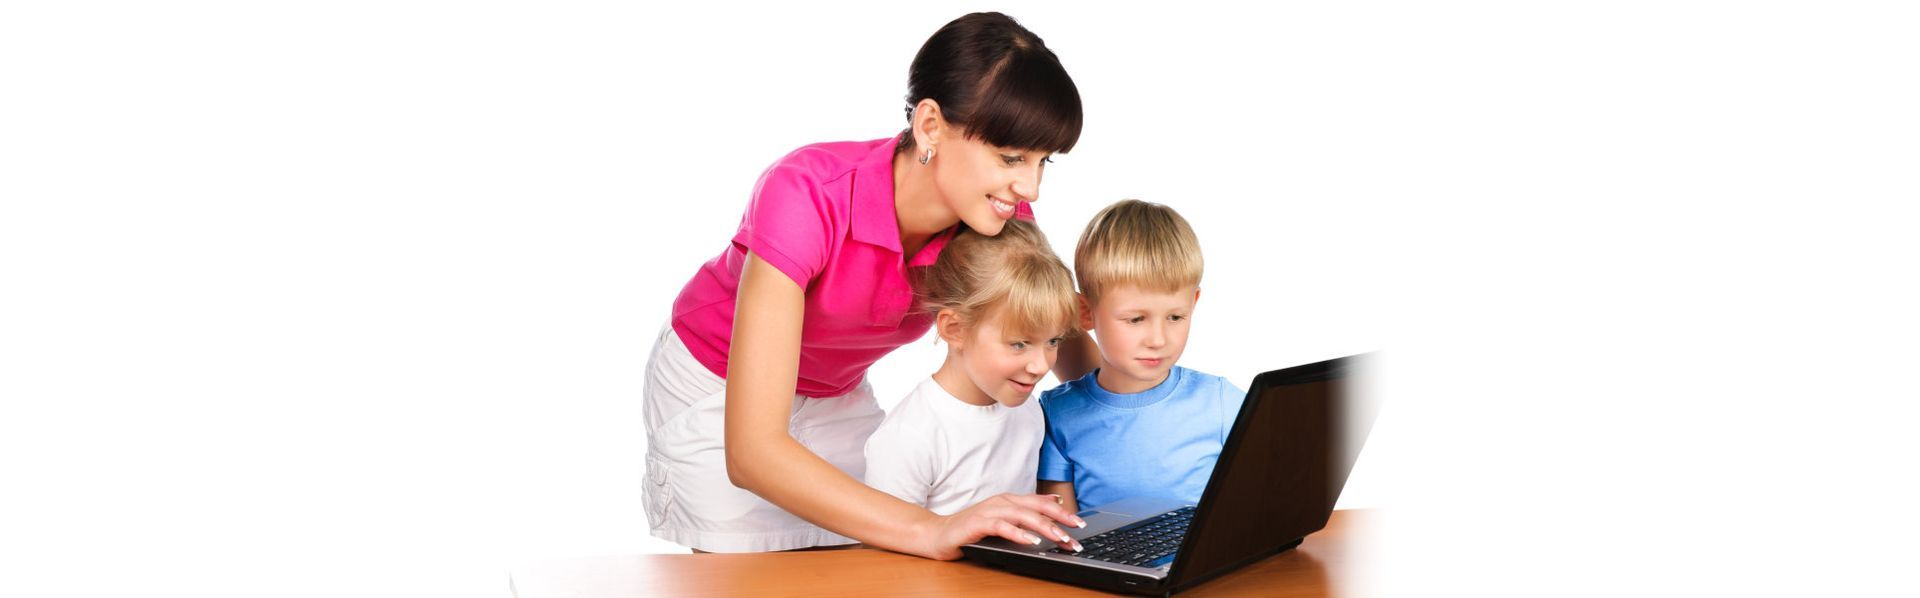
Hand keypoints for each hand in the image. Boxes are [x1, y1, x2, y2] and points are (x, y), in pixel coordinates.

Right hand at [916, 493, 1087, 559]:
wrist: (938, 534)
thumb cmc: (971, 529)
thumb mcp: (1003, 520)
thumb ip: (1025, 513)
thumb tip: (1053, 505)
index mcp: (1009, 500)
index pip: (1041, 503)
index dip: (1062, 512)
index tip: (1080, 523)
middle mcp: (1001, 502)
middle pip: (1036, 507)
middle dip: (1059, 519)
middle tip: (1077, 530)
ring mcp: (989, 511)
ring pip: (1022, 515)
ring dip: (1044, 527)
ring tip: (1060, 537)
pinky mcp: (978, 523)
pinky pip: (1002, 526)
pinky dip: (1018, 533)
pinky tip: (1031, 541)